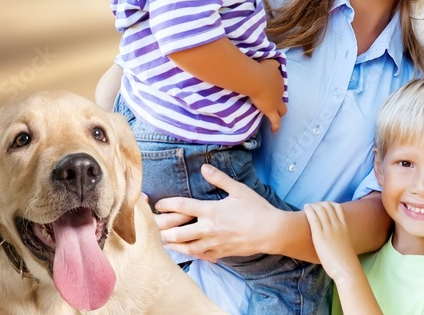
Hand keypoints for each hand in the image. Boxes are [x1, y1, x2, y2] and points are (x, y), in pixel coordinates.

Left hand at [153, 164, 281, 260]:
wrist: (270, 232)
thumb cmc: (256, 208)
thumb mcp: (239, 189)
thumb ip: (219, 179)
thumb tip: (204, 168)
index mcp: (211, 211)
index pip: (182, 207)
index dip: (167, 205)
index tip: (158, 204)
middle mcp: (208, 228)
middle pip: (177, 232)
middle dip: (162, 229)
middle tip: (152, 227)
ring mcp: (212, 243)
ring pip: (184, 247)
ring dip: (171, 243)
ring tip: (162, 240)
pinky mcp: (219, 253)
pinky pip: (198, 256)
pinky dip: (188, 253)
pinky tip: (183, 251)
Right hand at [254, 59, 285, 131]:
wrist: (256, 79)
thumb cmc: (261, 69)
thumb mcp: (269, 62)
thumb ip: (273, 63)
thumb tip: (276, 63)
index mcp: (279, 80)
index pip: (279, 84)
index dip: (275, 86)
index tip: (269, 87)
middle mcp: (280, 91)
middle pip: (282, 97)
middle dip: (279, 100)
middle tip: (272, 101)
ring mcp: (276, 102)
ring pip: (282, 110)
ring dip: (279, 112)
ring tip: (275, 115)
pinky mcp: (270, 110)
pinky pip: (275, 120)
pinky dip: (276, 126)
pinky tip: (274, 130)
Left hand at [304, 202, 360, 284]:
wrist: (346, 268)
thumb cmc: (345, 261)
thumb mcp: (345, 245)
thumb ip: (340, 238)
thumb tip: (335, 241)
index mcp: (344, 226)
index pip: (338, 207)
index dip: (329, 204)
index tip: (322, 206)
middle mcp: (337, 225)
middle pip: (328, 206)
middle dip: (319, 203)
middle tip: (312, 206)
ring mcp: (329, 230)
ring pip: (320, 210)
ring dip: (313, 205)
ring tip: (307, 207)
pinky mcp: (320, 236)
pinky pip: (314, 218)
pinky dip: (309, 210)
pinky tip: (305, 209)